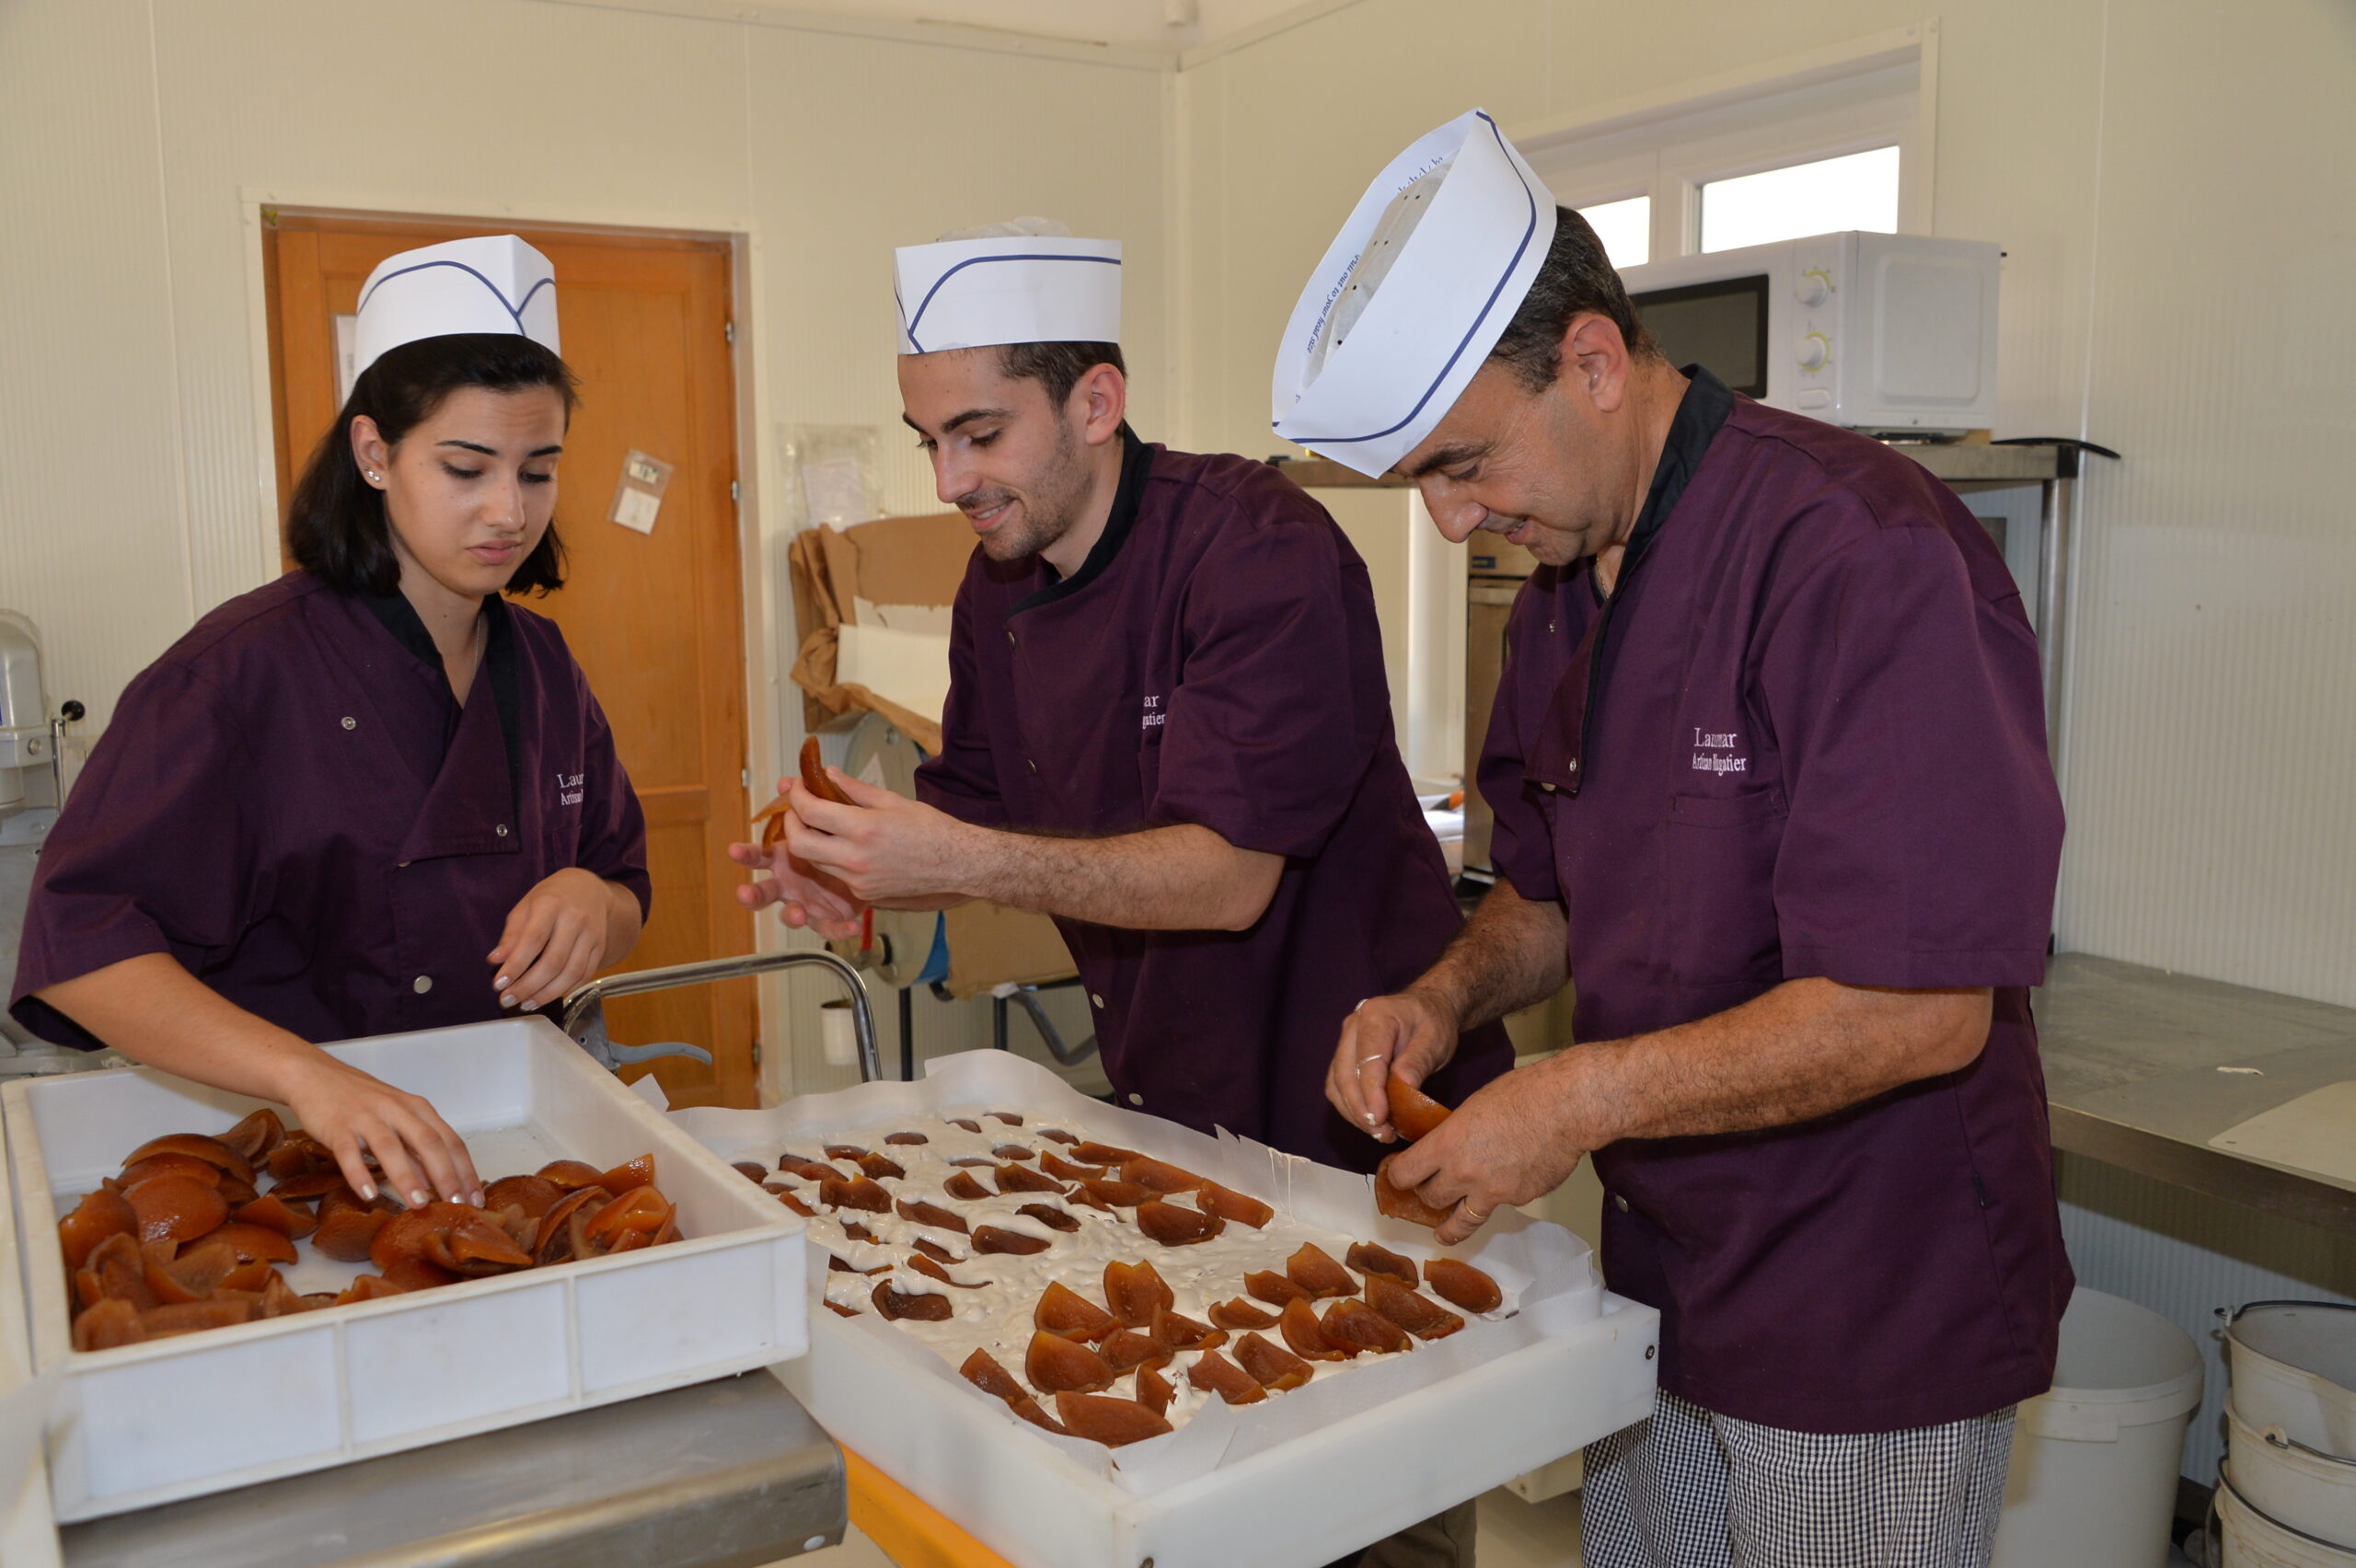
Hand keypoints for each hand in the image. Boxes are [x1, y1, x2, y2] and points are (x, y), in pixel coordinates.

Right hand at [275, 1048, 481, 1207]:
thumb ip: (414, 1149)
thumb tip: (434, 1183)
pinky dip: (360, 1173)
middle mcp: (396, 1110)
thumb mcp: (396, 1119)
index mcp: (417, 1109)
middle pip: (428, 1142)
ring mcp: (366, 1117)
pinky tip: (369, 1194)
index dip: (466, 1170)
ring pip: (391, 1147)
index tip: (476, 1198)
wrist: (314, 1074)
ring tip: (419, 1204)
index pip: (450, 1141)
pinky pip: (348, 1151)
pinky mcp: (337, 1125)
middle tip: (457, 1205)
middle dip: (446, 1175)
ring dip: (407, 1177)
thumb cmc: (360, 1100)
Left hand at [489, 867, 617, 1011]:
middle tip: (508, 999)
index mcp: (552, 905)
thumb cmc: (551, 898)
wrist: (589, 889)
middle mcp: (575, 919)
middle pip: (553, 961)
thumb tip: (497, 960)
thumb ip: (512, 934)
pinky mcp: (600, 947)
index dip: (515, 965)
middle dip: (528, 986)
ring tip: (526, 1004)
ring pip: (571, 972)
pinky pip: (585, 975)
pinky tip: (548, 996)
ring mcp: (591, 934)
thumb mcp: (525, 907)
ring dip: (547, 994)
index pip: (533, 940)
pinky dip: (566, 990)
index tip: (499, 984)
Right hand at [728, 774, 866, 937]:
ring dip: (791, 916)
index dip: (745, 854)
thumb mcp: (837, 811)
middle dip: (751, 893)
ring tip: (798, 915)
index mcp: (785, 854)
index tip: (733, 850)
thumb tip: (788, 780)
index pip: (759, 854)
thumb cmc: (849, 833)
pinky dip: (839, 928)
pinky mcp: (830, 915)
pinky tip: (852, 925)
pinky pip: (831, 926)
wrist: (881, 857)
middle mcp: (790, 880)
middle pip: (764, 890)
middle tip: (744, 893)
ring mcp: (808, 900)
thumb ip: (811, 799)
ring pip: (791, 914)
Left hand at [781, 768, 974, 905]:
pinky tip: (843, 844)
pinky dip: (830, 857)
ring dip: (808, 841)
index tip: (797, 785)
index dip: (796, 795)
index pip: (810, 811)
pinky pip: (834, 874)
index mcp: (863, 828)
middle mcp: (855, 858)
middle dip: (790, 823)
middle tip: (796, 809)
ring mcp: (857, 880)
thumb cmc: (931, 829)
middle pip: (799, 844)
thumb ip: (855, 789)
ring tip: (818, 824)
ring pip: (813, 861)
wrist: (957, 864)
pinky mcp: (864, 893)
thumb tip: (829, 773)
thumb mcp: (892, 800)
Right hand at [1327, 990, 1461, 1141]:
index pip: (1367, 1060)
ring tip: (1381, 1133)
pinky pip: (1339, 1088)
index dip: (1371, 1093)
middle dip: (1360, 1109)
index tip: (1381, 1119)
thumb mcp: (1436, 1039)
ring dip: (1354, 1113)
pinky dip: (1352, 1108)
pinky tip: (1372, 1122)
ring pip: (1337, 1085)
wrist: (1426, 1009)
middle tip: (1382, 1133)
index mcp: (1376, 1015)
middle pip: (1345, 1075)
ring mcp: (1345, 1042)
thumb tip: (1404, 1086)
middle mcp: (1353, 1027)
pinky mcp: (1344, 1058)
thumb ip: (1418, 1060)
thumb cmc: (1433, 1022)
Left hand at [1383, 1053, 1598, 1244]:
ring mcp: (1493, 1192)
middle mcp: (1464, 1174)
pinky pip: (1501, 1205)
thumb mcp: (1473, 1106)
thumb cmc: (1522, 1094)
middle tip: (1430, 1189)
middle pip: (1431, 1199)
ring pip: (1460, 1220)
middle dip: (1428, 1195)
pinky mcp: (1519, 1200)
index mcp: (1447, 1145)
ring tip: (1443, 1234)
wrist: (1567, 1108)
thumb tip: (1451, 1147)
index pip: (1406, 1173)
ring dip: (1449, 1227)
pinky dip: (1500, 1198)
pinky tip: (1510, 1181)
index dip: (1399, 1176)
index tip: (1398, 1177)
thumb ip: (1456, 1133)